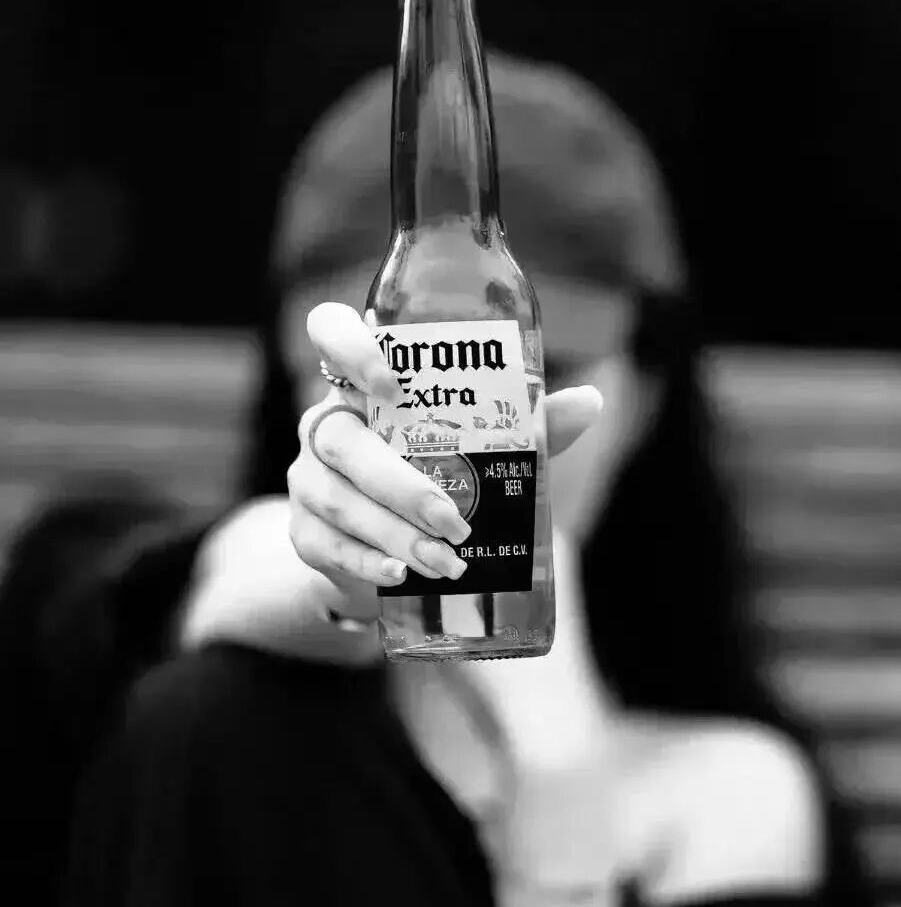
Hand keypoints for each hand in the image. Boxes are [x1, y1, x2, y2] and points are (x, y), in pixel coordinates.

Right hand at [236, 303, 601, 629]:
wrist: (386, 551)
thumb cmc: (439, 477)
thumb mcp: (479, 448)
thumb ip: (525, 425)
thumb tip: (590, 402)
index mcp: (365, 384)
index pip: (328, 331)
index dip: (348, 345)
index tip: (390, 383)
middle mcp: (327, 423)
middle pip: (341, 438)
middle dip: (399, 484)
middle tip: (454, 521)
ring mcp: (309, 478)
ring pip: (336, 498)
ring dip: (393, 532)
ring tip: (446, 561)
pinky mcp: (304, 531)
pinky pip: (327, 544)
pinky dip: (367, 561)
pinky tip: (401, 574)